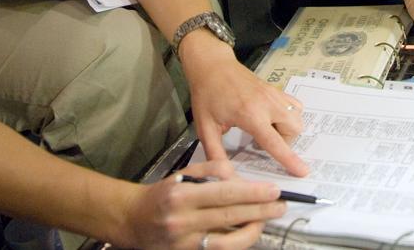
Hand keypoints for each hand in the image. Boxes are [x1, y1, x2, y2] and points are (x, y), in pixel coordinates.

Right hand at [124, 159, 285, 249]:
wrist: (133, 220)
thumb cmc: (160, 195)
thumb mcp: (181, 174)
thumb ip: (210, 170)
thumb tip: (237, 175)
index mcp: (182, 195)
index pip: (225, 194)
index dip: (252, 192)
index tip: (273, 190)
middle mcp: (183, 220)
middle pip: (230, 217)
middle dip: (260, 211)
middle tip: (280, 205)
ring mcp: (185, 242)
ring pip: (227, 242)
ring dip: (251, 231)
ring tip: (265, 220)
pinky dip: (235, 243)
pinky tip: (247, 233)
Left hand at [178, 32, 309, 175]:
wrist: (212, 65)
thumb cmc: (207, 95)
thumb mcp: (205, 127)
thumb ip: (215, 153)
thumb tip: (223, 176)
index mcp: (250, 115)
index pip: (274, 142)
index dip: (289, 159)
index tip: (303, 172)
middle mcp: (267, 104)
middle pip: (294, 129)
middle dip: (285, 142)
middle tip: (263, 142)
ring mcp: (274, 94)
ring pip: (297, 117)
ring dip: (288, 129)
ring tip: (268, 130)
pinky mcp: (275, 89)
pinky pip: (294, 105)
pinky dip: (290, 115)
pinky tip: (273, 118)